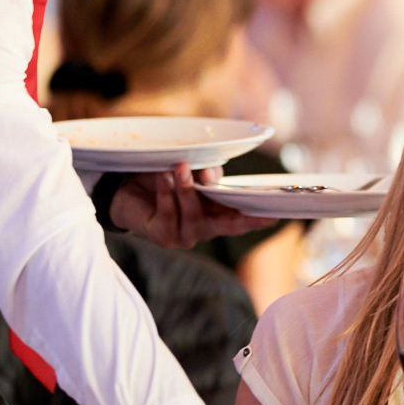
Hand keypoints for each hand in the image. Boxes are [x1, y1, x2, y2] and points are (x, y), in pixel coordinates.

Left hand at [111, 163, 277, 247]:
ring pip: (194, 214)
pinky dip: (166, 192)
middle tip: (258, 209)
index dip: (258, 219)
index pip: (241, 220)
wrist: (127, 191)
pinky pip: (168, 213)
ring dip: (187, 189)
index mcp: (216, 215)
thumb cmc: (165, 181)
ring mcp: (184, 237)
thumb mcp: (191, 173)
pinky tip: (162, 176)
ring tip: (181, 167)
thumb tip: (211, 178)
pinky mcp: (162, 236)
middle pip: (228, 226)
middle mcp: (204, 230)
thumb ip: (206, 175)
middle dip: (240, 216)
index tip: (276, 216)